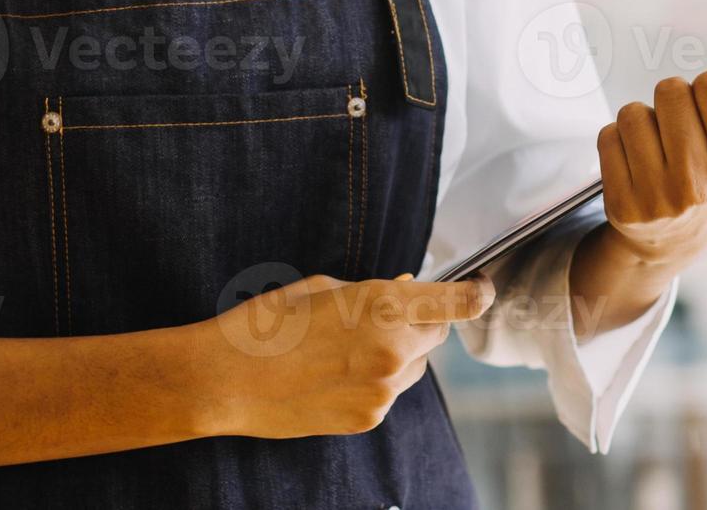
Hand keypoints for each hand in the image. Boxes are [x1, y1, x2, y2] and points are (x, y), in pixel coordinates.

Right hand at [195, 274, 492, 437]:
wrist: (225, 380)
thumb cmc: (266, 325)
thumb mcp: (323, 290)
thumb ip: (375, 292)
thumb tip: (410, 289)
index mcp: (384, 306)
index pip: (457, 303)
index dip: (475, 294)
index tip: (481, 289)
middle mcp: (393, 350)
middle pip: (437, 334)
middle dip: (423, 321)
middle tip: (390, 312)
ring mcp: (383, 390)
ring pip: (414, 365)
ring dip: (399, 351)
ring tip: (348, 346)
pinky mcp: (369, 418)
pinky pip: (389, 392)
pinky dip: (376, 379)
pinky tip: (336, 373)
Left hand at [596, 67, 706, 269]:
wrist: (673, 237)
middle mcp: (699, 185)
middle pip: (670, 90)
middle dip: (674, 101)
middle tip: (681, 130)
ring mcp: (657, 198)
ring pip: (633, 111)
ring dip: (643, 121)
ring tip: (658, 147)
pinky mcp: (620, 204)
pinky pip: (608, 135)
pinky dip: (618, 141)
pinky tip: (635, 163)